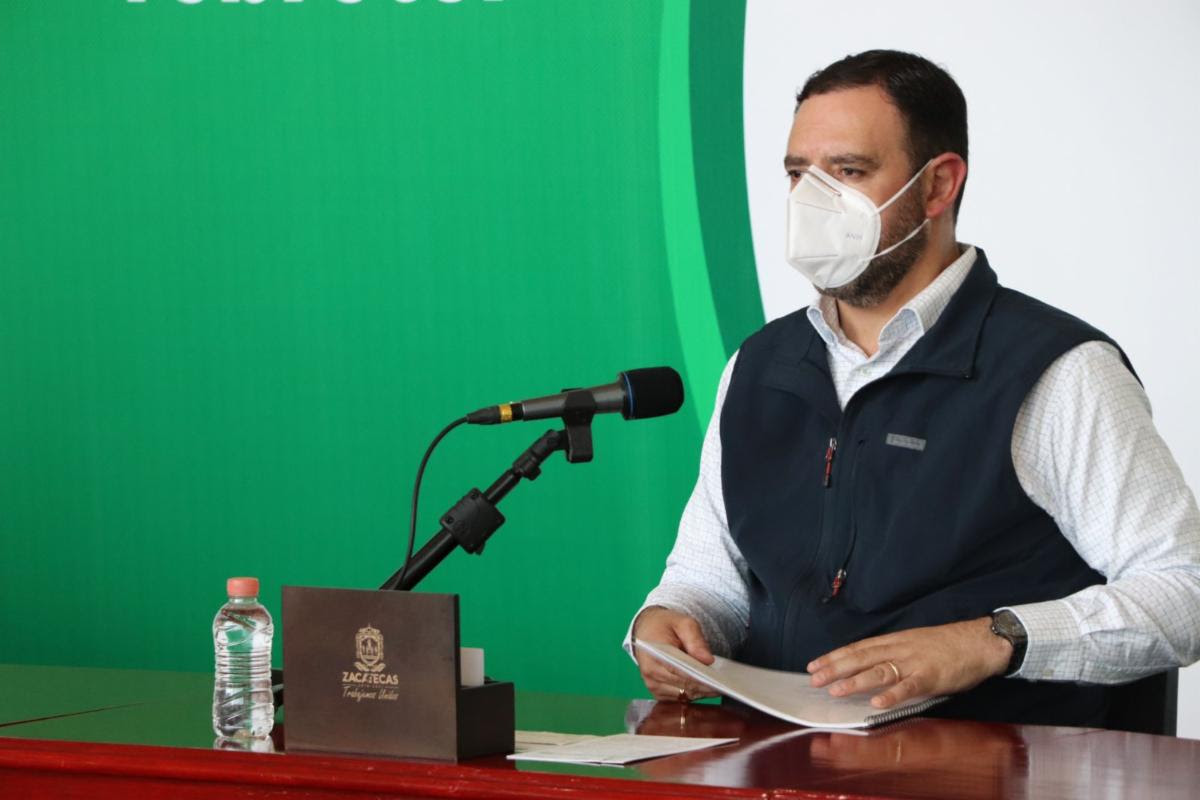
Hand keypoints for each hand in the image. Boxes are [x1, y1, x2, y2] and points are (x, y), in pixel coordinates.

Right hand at [631, 606, 719, 701]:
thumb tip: (708, 661)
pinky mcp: (657, 693)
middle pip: (683, 686)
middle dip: (705, 687)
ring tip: (718, 686)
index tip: (717, 681)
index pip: (679, 671)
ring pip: (683, 696)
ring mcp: (653, 685)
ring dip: (701, 692)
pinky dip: (694, 693)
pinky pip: (680, 699)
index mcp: (654, 654)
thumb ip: (696, 640)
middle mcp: (650, 673)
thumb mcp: (683, 623)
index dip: (699, 678)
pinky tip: (706, 687)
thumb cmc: (666, 626)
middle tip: (725, 685)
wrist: (647, 630)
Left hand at [806, 618, 1011, 708]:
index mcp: (894, 641)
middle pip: (861, 658)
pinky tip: (876, 703)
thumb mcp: (913, 644)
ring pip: (880, 671)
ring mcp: (915, 662)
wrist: (979, 641)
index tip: (814, 665)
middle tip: (814, 679)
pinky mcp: (932, 676)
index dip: (835, 656)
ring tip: (836, 690)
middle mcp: (900, 649)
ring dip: (856, 681)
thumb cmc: (947, 645)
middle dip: (835, 668)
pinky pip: (909, 687)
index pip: (857, 648)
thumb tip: (868, 668)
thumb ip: (892, 655)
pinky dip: (892, 694)